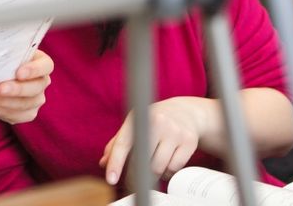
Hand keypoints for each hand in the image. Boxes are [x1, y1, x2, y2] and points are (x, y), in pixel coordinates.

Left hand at [0, 49, 53, 123]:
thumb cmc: (4, 60)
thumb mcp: (7, 52)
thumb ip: (4, 51)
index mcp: (42, 63)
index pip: (46, 66)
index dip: (34, 70)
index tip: (19, 73)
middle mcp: (42, 83)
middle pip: (35, 88)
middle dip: (15, 89)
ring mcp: (36, 100)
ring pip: (23, 105)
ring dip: (0, 101)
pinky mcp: (26, 114)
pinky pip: (13, 115)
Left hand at [100, 96, 214, 185]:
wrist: (185, 111)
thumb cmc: (153, 121)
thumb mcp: (134, 126)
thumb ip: (117, 144)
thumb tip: (103, 163)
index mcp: (138, 117)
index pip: (123, 143)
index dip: (116, 162)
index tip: (111, 179)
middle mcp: (157, 121)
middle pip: (142, 162)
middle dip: (136, 175)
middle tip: (135, 180)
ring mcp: (174, 131)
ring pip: (159, 168)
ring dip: (154, 175)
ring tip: (154, 167)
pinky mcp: (189, 141)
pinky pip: (174, 168)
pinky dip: (168, 173)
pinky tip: (167, 164)